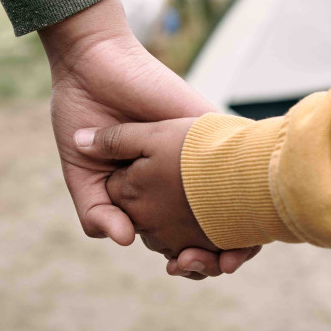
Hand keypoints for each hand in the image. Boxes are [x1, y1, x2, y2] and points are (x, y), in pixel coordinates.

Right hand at [38, 0, 258, 277]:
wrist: (90, 64)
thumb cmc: (82, 116)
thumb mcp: (83, 175)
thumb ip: (98, 212)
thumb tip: (126, 242)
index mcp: (155, 193)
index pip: (183, 237)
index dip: (189, 260)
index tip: (178, 266)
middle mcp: (183, 178)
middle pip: (217, 230)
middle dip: (215, 257)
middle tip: (195, 262)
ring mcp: (199, 155)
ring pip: (238, 205)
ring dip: (238, 237)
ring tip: (221, 255)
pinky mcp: (209, 126)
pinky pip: (241, 160)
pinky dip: (248, 193)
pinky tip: (238, 216)